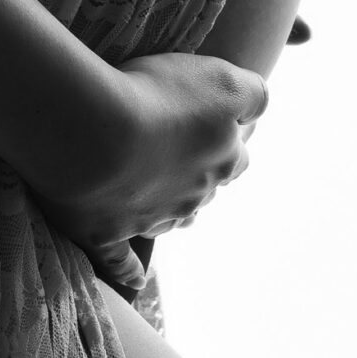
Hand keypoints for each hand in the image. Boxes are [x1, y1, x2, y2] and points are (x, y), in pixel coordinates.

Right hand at [34, 50, 267, 258]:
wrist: (96, 135)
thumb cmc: (157, 98)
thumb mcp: (221, 80)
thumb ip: (251, 94)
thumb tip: (260, 109)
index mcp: (221, 161)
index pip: (236, 157)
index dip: (224, 141)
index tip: (208, 126)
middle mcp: (193, 196)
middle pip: (204, 190)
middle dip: (195, 175)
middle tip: (174, 153)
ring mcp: (150, 219)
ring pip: (170, 220)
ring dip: (166, 209)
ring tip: (150, 192)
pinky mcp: (107, 235)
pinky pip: (121, 262)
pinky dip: (129, 270)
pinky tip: (135, 278)